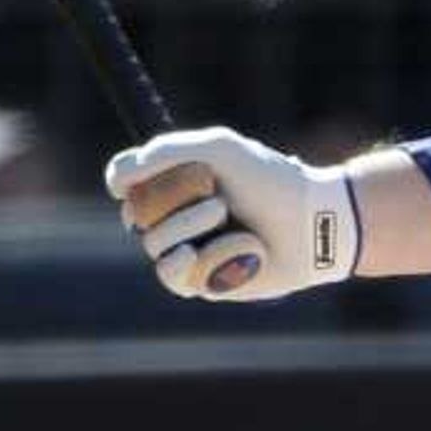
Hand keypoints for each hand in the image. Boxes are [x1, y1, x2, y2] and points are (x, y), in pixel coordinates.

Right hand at [103, 126, 361, 302]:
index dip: (123, 180)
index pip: (125, 180)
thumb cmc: (271, 180)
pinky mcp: (202, 281)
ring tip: (226, 218)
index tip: (129, 182)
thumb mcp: (219, 149)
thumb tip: (118, 180)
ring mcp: (188, 249)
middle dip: (170, 203)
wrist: (313, 223)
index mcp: (177, 179)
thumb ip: (167, 151)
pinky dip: (193, 261)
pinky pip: (173, 276)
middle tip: (217, 199)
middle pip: (134, 214)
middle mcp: (177, 215)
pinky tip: (198, 255)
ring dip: (187, 228)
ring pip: (152, 244)